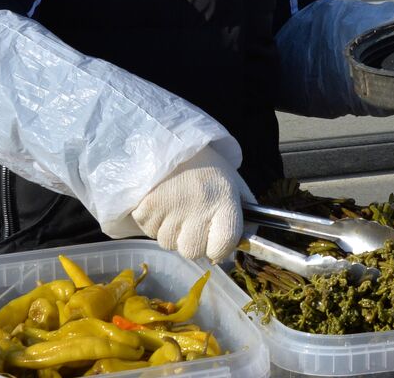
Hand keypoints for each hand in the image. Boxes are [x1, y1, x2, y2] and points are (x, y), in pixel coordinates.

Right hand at [129, 147, 252, 260]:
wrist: (171, 141)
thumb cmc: (207, 166)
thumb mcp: (234, 183)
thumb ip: (245, 213)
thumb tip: (247, 242)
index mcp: (224, 199)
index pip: (224, 245)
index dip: (220, 249)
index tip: (216, 242)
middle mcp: (198, 206)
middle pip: (193, 252)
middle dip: (193, 242)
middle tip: (193, 219)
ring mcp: (170, 209)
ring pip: (169, 244)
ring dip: (172, 233)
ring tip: (176, 206)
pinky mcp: (146, 210)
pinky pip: (150, 233)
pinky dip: (155, 224)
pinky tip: (162, 202)